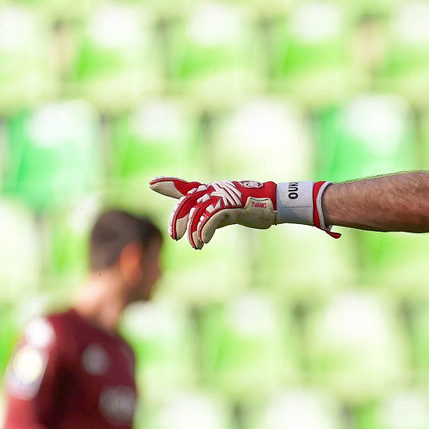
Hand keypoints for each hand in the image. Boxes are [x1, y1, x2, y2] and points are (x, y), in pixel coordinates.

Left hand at [149, 177, 337, 248]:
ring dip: (192, 231)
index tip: (152, 183)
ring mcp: (222, 196)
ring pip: (197, 212)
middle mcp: (214, 190)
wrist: (275, 204)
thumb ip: (212, 216)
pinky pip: (211, 218)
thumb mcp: (229, 212)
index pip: (186, 187)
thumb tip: (198, 230)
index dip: (169, 184)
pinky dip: (203, 231)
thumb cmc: (254, 209)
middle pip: (187, 202)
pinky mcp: (229, 205)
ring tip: (193, 245)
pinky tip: (201, 242)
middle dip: (177, 219)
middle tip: (174, 236)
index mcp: (212, 191)